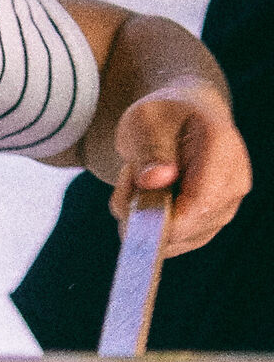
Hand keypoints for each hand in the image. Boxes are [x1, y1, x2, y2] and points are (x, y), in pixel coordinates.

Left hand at [109, 83, 251, 256]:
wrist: (182, 123)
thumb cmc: (163, 119)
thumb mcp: (146, 121)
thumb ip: (150, 149)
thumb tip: (155, 180)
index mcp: (222, 149)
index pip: (199, 203)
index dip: (160, 216)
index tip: (127, 201)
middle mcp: (234, 183)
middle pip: (184, 226)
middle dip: (141, 211)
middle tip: (128, 176)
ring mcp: (226, 207)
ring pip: (175, 239)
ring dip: (143, 218)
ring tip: (139, 182)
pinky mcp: (211, 224)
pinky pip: (173, 242)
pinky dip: (150, 226)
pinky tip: (147, 199)